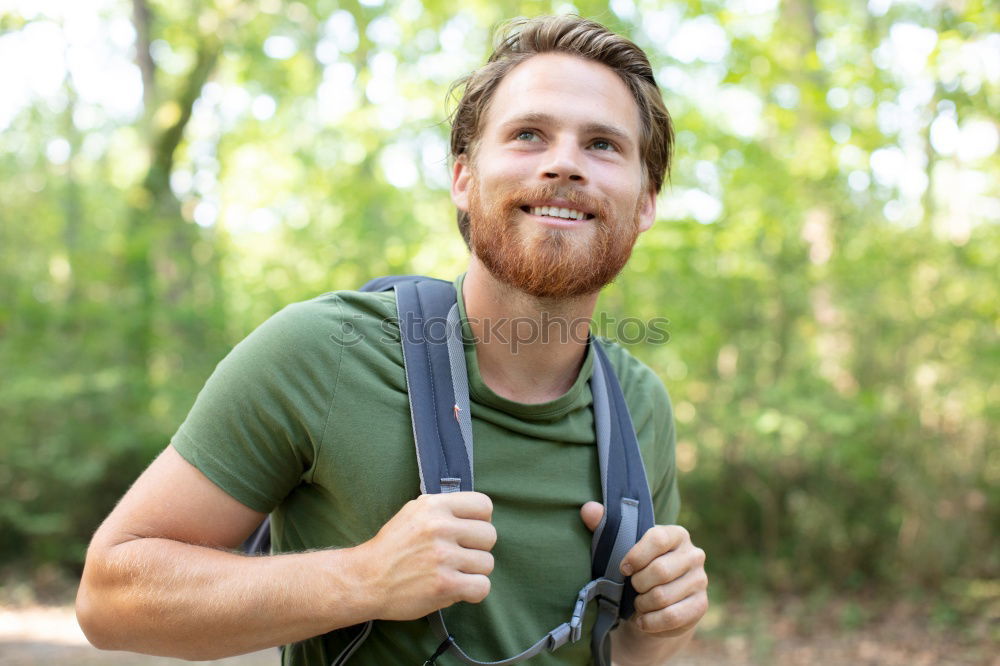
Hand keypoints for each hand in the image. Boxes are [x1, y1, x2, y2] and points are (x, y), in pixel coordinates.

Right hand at [357, 492, 495, 620]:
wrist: (366, 579)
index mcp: (434, 506)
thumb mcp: (412, 512)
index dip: (481, 520)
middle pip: (490, 535)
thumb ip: (442, 508)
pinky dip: (473, 591)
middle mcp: (440, 527)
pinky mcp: (445, 585)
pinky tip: (458, 588)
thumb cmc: (392, 547)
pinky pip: (482, 587)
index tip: (469, 532)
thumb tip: (474, 512)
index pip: (484, 505)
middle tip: (460, 556)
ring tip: (454, 572)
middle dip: (478, 548)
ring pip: (487, 563)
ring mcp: (443, 557)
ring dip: (474, 571)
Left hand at [581, 502, 706, 636]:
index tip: (623, 569)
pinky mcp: (701, 605)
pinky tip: (643, 620)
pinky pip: (672, 617)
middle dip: (638, 584)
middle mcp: (693, 554)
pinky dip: (651, 622)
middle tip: (631, 588)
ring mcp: (700, 580)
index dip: (636, 556)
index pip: (658, 539)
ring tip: (637, 603)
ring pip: (663, 597)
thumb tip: (588, 509)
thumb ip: (603, 525)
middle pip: (660, 571)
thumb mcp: (619, 547)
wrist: (654, 603)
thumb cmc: (635, 569)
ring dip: (642, 604)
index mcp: (676, 534)